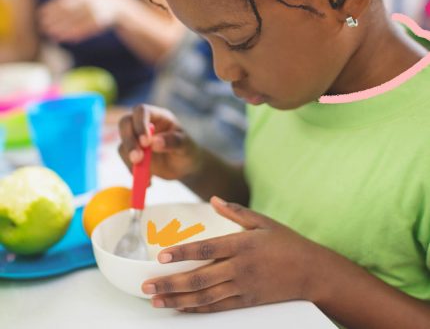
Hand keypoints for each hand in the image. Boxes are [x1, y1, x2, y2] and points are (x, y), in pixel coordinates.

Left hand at [38, 0, 126, 41]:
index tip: (40, 15)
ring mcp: (95, 13)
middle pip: (68, 13)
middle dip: (55, 21)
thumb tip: (46, 11)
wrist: (116, 4)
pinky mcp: (100, 23)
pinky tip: (65, 38)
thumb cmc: (93, 1)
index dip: (51, 9)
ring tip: (52, 35)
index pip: (63, 2)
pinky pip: (85, 30)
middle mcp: (89, 2)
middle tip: (43, 27)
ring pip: (76, 23)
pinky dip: (74, 35)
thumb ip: (68, 2)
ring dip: (63, 30)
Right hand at [118, 104, 202, 180]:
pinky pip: (125, 160)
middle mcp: (144, 124)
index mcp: (158, 116)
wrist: (184, 167)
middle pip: (125, 124)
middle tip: (137, 159)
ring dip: (129, 159)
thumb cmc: (188, 151)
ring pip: (122, 144)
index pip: (141, 111)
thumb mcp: (186, 146)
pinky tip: (149, 182)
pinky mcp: (132, 154)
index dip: (140, 124)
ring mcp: (136, 139)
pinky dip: (133, 172)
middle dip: (129, 141)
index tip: (145, 142)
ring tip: (147, 175)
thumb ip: (172, 141)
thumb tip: (154, 143)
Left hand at [142, 196, 321, 312]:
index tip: (161, 257)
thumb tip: (214, 200)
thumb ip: (236, 212)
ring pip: (204, 296)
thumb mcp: (263, 221)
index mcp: (242, 244)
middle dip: (170, 282)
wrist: (311, 272)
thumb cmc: (286, 243)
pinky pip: (218, 307)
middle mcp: (239, 267)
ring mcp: (243, 287)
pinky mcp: (247, 301)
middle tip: (147, 286)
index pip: (205, 248)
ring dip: (178, 298)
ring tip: (157, 300)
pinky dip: (197, 309)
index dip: (181, 253)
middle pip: (199, 277)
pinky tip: (182, 307)